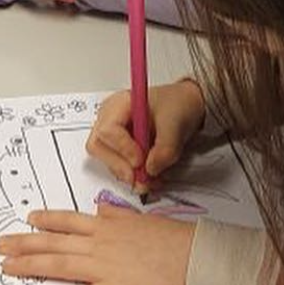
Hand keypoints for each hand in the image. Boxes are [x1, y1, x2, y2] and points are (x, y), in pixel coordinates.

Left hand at [0, 204, 194, 284]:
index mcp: (107, 226)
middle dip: (23, 244)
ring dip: (31, 268)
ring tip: (8, 270)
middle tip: (0, 246)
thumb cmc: (174, 239)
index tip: (27, 220)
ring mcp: (105, 267)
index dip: (45, 221)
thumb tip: (103, 211)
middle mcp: (99, 244)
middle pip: (53, 243)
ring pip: (59, 266)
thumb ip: (119, 216)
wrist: (194, 256)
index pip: (67, 221)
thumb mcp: (143, 219)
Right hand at [87, 79, 206, 187]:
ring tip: (151, 180)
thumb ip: (165, 148)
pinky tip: (150, 176)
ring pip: (107, 160)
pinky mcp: (119, 149)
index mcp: (119, 104)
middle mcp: (109, 119)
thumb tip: (150, 170)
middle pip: (98, 147)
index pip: (108, 130)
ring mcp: (112, 135)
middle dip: (119, 166)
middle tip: (140, 178)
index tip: (140, 161)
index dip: (122, 148)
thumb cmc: (177, 106)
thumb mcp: (176, 124)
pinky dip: (133, 175)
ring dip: (127, 174)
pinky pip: (118, 166)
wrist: (185, 108)